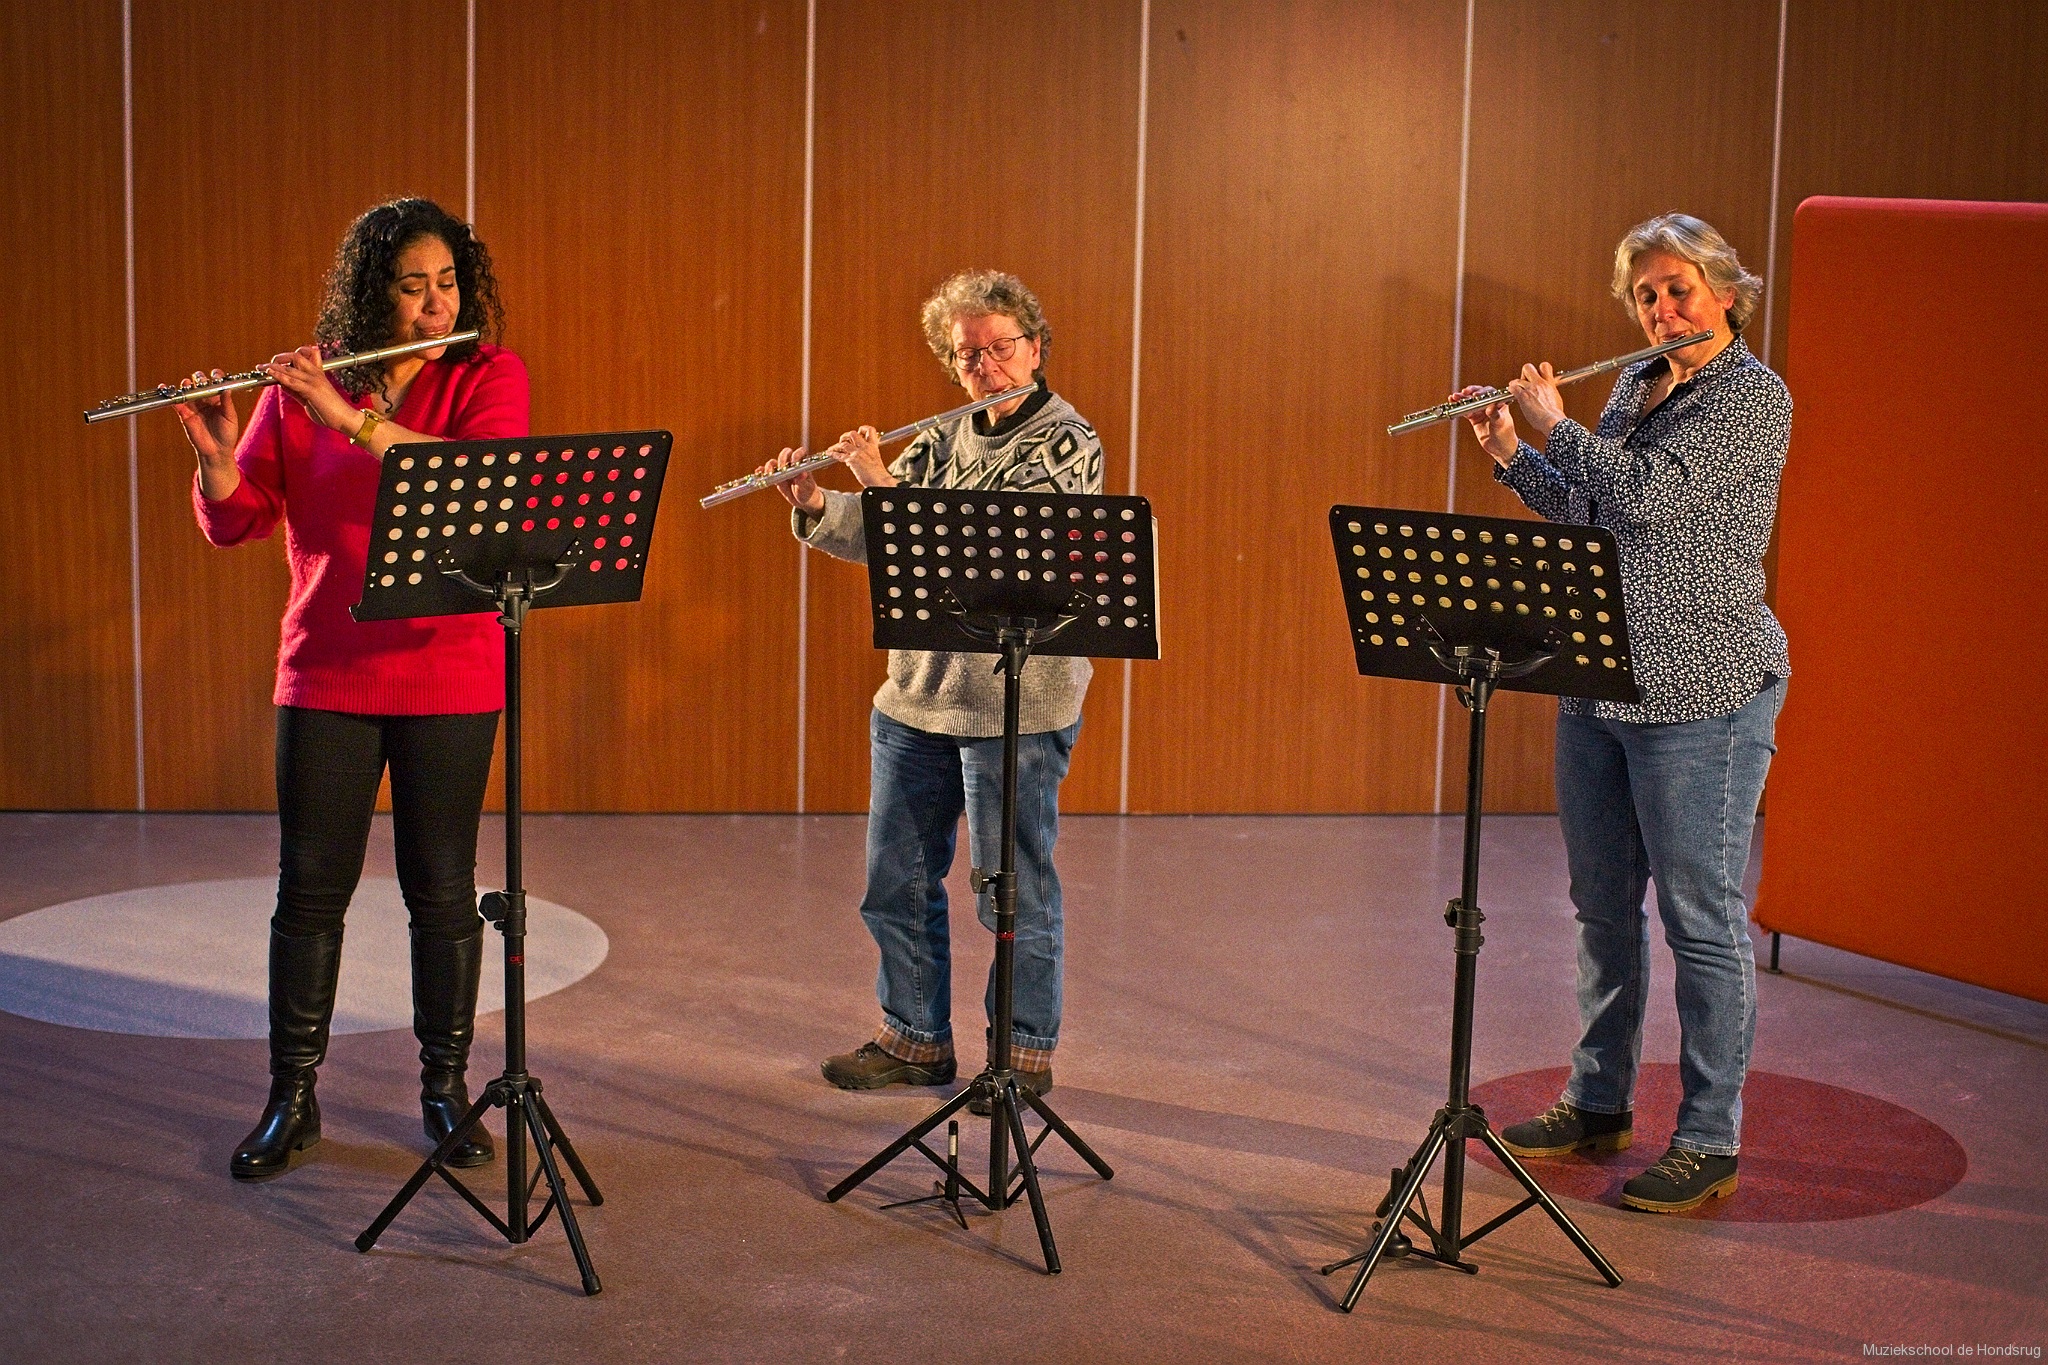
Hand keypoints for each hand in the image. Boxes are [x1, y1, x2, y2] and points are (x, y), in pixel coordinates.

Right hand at [173, 370, 242, 498]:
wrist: (217, 451)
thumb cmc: (227, 435)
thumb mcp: (231, 418)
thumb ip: (228, 403)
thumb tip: (227, 389)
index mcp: (218, 400)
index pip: (215, 384)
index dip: (215, 377)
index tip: (216, 375)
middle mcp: (205, 401)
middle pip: (200, 384)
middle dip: (199, 379)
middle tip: (200, 380)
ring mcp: (194, 406)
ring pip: (188, 391)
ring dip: (186, 385)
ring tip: (187, 384)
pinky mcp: (184, 414)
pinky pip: (176, 402)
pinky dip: (171, 395)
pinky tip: (165, 388)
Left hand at [262, 345, 359, 434]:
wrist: (345, 419)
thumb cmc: (330, 412)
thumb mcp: (309, 399)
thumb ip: (296, 391)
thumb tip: (282, 385)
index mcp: (318, 374)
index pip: (304, 357)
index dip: (289, 357)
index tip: (276, 363)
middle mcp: (316, 374)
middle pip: (295, 357)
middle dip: (279, 358)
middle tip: (267, 365)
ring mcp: (314, 381)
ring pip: (290, 368)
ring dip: (273, 367)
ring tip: (262, 368)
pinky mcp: (312, 390)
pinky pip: (292, 381)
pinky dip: (279, 377)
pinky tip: (270, 374)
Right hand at [759, 446, 824, 513]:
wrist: (802, 500)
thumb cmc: (807, 492)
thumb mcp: (806, 488)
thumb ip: (803, 481)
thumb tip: (802, 474)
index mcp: (802, 463)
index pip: (800, 452)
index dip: (796, 454)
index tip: (794, 462)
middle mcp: (791, 464)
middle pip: (784, 455)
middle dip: (781, 460)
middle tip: (781, 469)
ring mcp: (782, 470)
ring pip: (774, 463)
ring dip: (770, 466)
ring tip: (769, 473)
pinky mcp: (775, 477)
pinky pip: (767, 472)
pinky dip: (762, 471)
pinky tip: (758, 472)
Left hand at [829, 425, 892, 488]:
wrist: (879, 481)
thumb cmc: (878, 474)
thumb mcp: (874, 460)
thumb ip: (864, 456)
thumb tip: (852, 459)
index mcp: (873, 446)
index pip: (869, 430)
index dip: (863, 429)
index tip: (859, 431)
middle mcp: (865, 447)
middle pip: (853, 433)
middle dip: (845, 436)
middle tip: (843, 440)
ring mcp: (858, 453)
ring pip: (844, 444)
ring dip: (836, 446)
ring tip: (832, 448)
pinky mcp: (852, 460)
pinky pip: (840, 455)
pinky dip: (833, 454)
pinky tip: (829, 454)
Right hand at [1455, 385, 1518, 467]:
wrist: (1500, 448)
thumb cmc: (1505, 435)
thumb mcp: (1501, 424)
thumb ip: (1495, 414)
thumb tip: (1490, 407)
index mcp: (1499, 403)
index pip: (1490, 393)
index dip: (1482, 392)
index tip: (1476, 395)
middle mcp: (1490, 405)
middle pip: (1479, 394)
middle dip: (1470, 392)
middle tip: (1464, 392)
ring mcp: (1481, 411)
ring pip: (1471, 402)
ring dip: (1462, 398)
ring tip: (1454, 396)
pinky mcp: (1474, 418)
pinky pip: (1465, 410)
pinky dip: (1459, 407)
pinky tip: (1453, 403)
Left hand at [1507, 361, 1565, 438]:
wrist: (1552, 421)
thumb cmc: (1555, 415)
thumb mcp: (1556, 399)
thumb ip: (1551, 392)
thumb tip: (1549, 394)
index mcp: (1549, 383)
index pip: (1544, 366)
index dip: (1538, 369)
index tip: (1536, 376)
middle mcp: (1540, 383)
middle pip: (1527, 367)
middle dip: (1524, 374)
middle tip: (1524, 382)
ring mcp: (1531, 389)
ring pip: (1518, 379)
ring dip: (1515, 384)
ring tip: (1516, 390)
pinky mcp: (1523, 396)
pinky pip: (1513, 388)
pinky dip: (1511, 390)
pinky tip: (1512, 393)